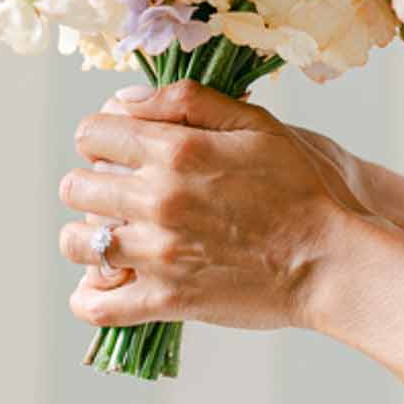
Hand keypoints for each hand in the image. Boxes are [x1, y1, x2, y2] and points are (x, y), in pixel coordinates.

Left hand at [57, 78, 345, 334]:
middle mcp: (158, 199)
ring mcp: (158, 253)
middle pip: (75, 185)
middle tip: (121, 191)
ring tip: (113, 235)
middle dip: (92, 182)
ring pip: (76, 242)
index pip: (92, 133)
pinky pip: (96, 305)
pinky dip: (90, 296)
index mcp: (177, 150)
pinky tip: (108, 282)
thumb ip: (188, 100)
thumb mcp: (256, 124)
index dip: (102, 137)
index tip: (120, 148)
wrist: (329, 258)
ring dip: (88, 235)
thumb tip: (125, 99)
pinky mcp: (165, 300)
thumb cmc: (300, 187)